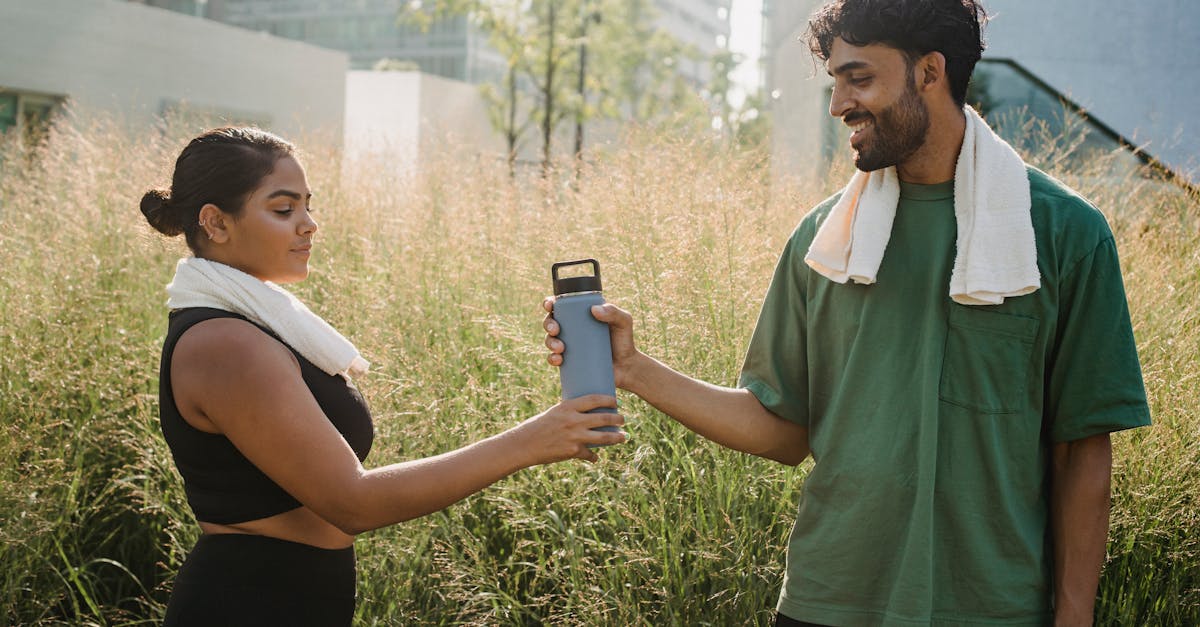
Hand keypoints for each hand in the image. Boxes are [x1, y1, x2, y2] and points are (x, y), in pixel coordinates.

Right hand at [511, 394, 625, 463]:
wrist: (525, 444)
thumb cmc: (539, 426)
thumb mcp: (555, 413)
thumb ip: (571, 413)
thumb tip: (588, 413)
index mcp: (568, 407)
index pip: (595, 399)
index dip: (609, 400)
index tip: (616, 402)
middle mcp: (574, 420)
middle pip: (604, 418)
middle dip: (618, 419)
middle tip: (623, 419)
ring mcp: (575, 437)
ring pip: (604, 437)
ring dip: (617, 437)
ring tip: (623, 436)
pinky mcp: (573, 451)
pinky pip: (590, 454)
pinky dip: (593, 456)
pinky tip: (596, 457)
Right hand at [542, 297, 640, 389]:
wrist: (626, 368)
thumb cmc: (625, 341)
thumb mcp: (623, 322)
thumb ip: (614, 312)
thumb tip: (594, 310)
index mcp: (581, 314)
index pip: (561, 305)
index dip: (550, 303)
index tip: (550, 305)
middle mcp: (572, 328)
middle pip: (551, 321)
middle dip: (548, 323)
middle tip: (556, 329)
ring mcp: (569, 345)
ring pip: (550, 340)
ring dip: (549, 342)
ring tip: (560, 348)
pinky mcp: (569, 361)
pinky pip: (553, 358)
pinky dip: (552, 358)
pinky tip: (558, 359)